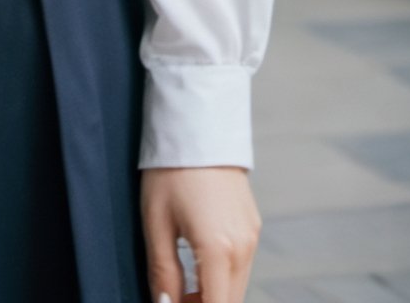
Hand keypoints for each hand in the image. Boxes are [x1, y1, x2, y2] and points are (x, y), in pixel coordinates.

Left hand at [141, 165, 261, 302]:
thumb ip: (163, 273)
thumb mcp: (156, 222)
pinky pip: (242, 265)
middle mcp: (243, 247)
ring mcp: (252, 236)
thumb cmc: (170, 170)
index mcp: (218, 250)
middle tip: (174, 297)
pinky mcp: (253, 226)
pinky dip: (223, 275)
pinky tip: (198, 263)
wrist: (196, 125)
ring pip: (237, 287)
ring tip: (183, 284)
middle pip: (230, 302)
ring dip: (214, 294)